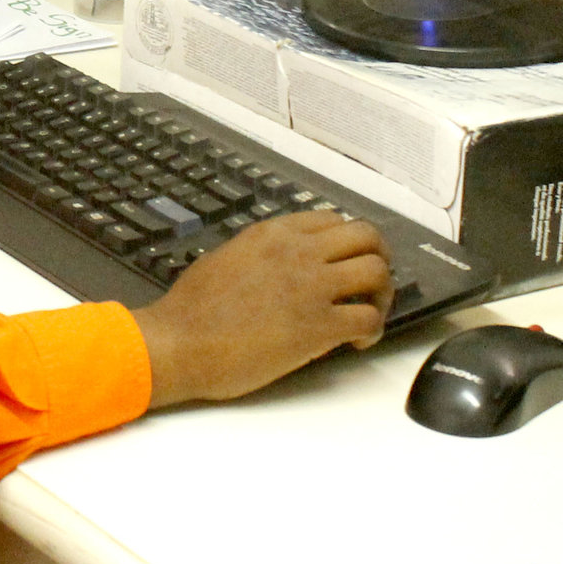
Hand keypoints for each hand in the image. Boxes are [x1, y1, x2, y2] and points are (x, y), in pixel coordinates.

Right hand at [129, 212, 392, 406]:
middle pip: (366, 236)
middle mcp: (299, 252)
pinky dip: (373, 331)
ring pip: (377, 272)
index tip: (344, 262)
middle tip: (372, 284)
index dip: (346, 242)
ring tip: (369, 313)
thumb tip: (280, 268)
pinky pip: (369, 319)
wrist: (180, 343)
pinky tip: (358, 343)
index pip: (331, 220)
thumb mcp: (226, 258)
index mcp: (273, 234)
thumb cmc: (191, 310)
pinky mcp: (319, 326)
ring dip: (382, 294)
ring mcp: (312, 287)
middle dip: (378, 258)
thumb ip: (262, 255)